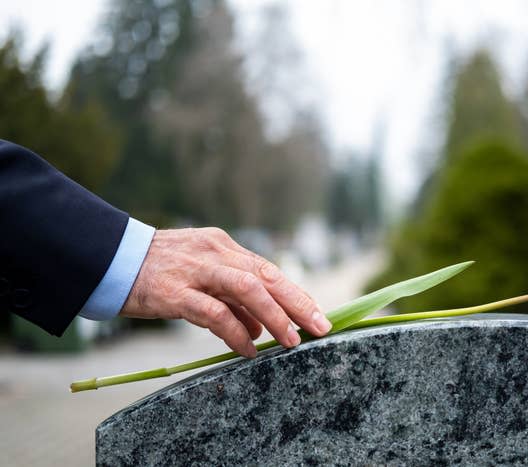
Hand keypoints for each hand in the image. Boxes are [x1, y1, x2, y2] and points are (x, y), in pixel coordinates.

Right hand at [119, 227, 331, 357]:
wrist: (109, 259)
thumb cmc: (159, 270)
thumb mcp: (201, 274)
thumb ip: (232, 298)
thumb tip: (262, 328)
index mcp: (224, 246)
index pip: (269, 269)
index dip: (296, 293)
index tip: (318, 314)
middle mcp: (215, 253)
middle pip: (267, 275)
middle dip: (298, 302)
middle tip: (320, 327)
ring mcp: (196, 271)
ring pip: (247, 289)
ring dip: (275, 316)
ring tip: (290, 341)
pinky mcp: (174, 292)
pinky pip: (214, 313)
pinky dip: (236, 332)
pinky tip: (248, 349)